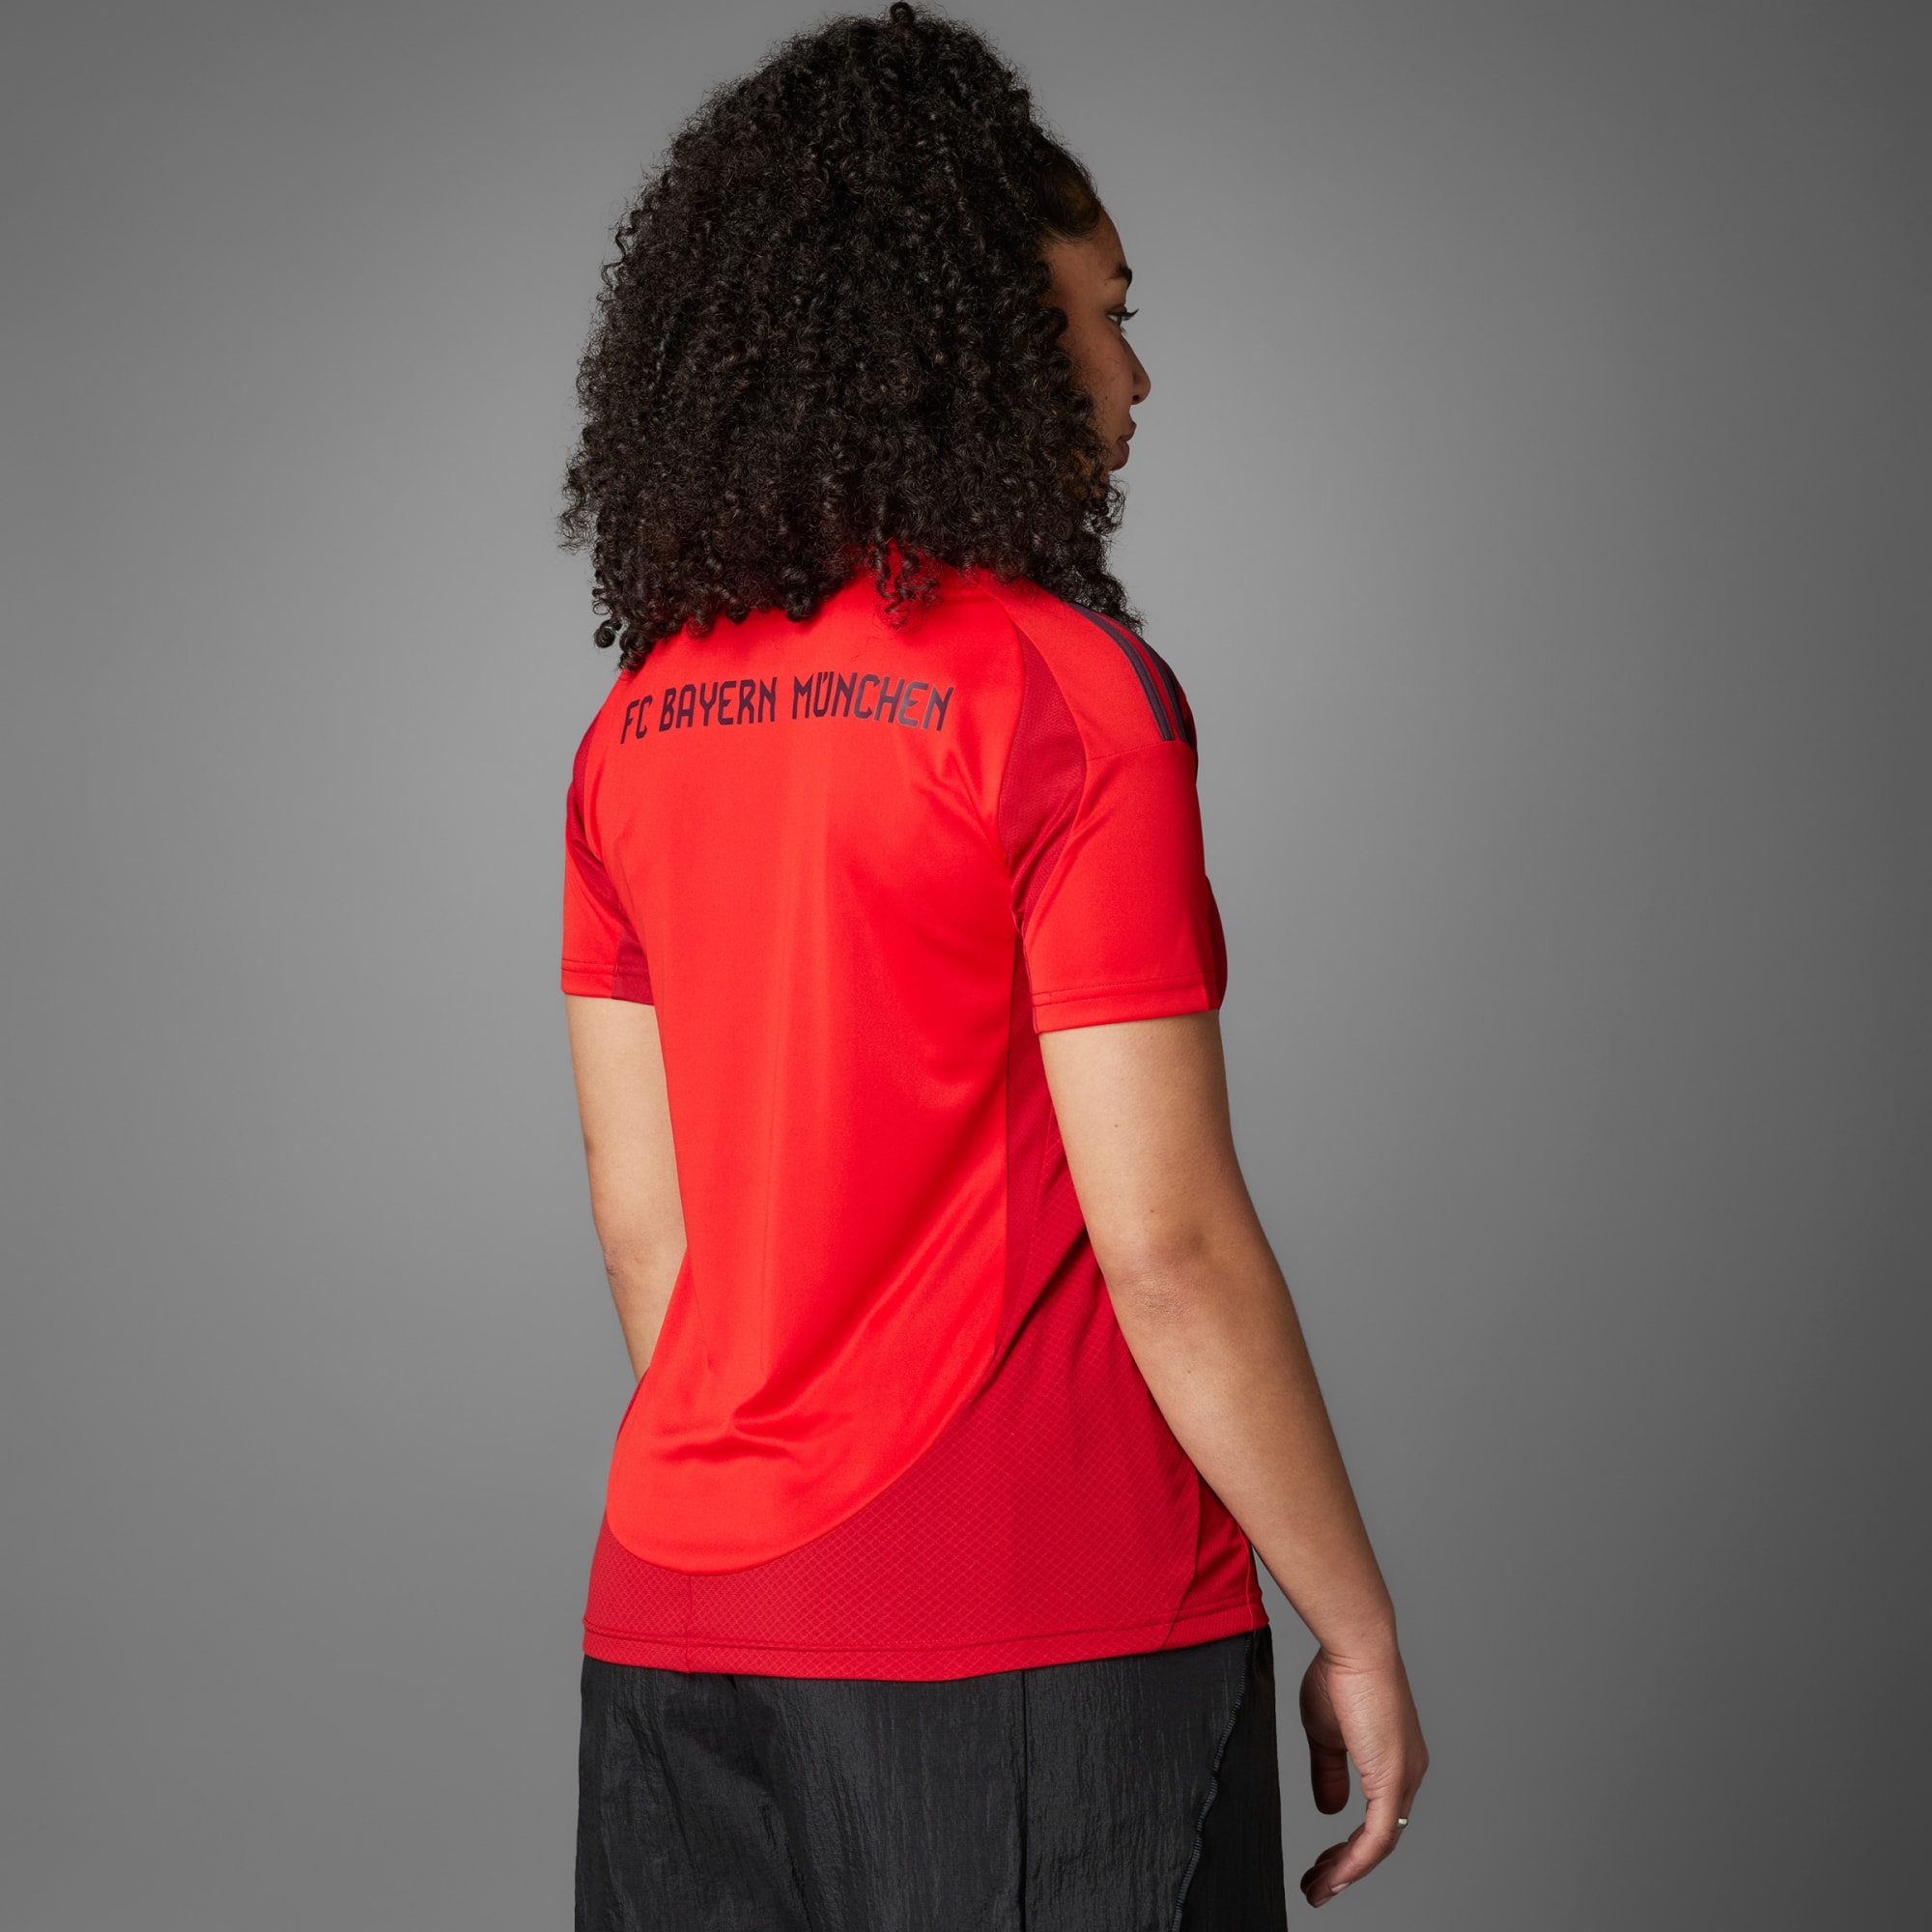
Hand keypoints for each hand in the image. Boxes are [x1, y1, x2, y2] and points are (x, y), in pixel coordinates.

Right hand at [1297, 1643, 1428, 1906]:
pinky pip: (1377, 1838)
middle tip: (1317, 1884)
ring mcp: (1404, 1779)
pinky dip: (1354, 1862)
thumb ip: (1329, 1774)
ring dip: (1346, 1871)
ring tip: (1317, 1887)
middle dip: (1346, 1866)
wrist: (1353, 1646)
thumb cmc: (1339, 1675)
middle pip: (1381, 1839)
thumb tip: (1330, 1810)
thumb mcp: (1326, 1734)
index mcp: (1395, 1761)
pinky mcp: (1393, 1780)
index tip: (1323, 1862)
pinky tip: (1333, 1876)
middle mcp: (1409, 1774)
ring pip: (1379, 1845)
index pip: (1377, 1818)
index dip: (1350, 1846)